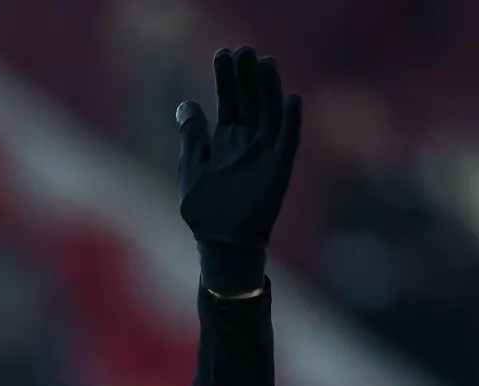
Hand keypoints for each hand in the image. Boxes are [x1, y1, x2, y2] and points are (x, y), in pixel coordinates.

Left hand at [175, 46, 301, 293]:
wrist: (220, 243)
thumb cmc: (204, 209)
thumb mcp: (192, 167)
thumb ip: (192, 136)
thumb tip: (186, 103)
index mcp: (225, 140)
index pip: (228, 100)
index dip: (226, 78)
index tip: (223, 52)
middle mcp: (247, 142)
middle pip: (250, 101)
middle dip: (246, 76)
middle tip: (243, 49)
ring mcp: (264, 154)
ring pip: (270, 114)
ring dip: (269, 89)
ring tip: (265, 62)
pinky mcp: (278, 170)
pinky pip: (288, 142)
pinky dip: (291, 122)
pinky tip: (291, 99)